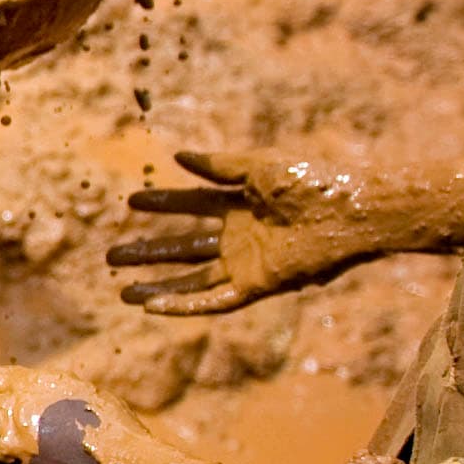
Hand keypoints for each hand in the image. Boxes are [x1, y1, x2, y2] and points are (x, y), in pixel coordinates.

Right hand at [106, 149, 454, 315]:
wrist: (351, 212)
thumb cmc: (313, 183)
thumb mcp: (258, 167)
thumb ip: (218, 165)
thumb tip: (177, 156)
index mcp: (243, 204)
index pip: (193, 203)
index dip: (163, 203)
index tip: (132, 201)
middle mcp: (241, 236)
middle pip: (184, 248)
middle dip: (148, 252)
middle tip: (111, 256)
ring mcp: (248, 263)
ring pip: (193, 279)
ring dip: (158, 286)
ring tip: (124, 290)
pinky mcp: (258, 285)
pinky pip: (215, 300)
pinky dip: (184, 305)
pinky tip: (154, 307)